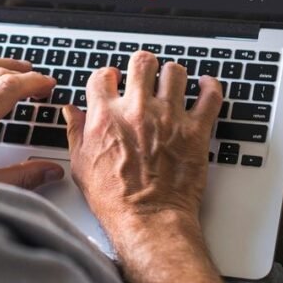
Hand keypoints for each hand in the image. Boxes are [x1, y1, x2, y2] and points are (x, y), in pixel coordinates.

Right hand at [63, 51, 221, 230]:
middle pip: (141, 62)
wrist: (148, 221)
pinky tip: (206, 86)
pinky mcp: (195, 131)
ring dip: (171, 74)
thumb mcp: (81, 165)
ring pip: (174, 73)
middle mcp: (137, 110)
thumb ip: (76, 132)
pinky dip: (210, 87)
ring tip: (170, 81)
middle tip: (143, 72)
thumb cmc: (115, 199)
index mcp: (106, 116)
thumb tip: (72, 113)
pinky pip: (210, 97)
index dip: (107, 76)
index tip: (111, 80)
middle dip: (141, 64)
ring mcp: (168, 118)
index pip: (102, 75)